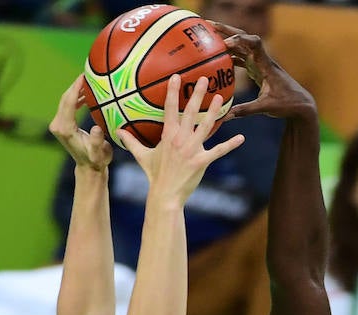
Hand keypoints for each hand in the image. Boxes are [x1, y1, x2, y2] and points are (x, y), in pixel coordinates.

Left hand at [49, 74, 112, 170]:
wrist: (89, 167)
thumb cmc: (97, 160)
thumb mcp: (100, 153)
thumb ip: (97, 141)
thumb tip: (97, 129)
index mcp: (66, 129)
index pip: (68, 102)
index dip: (76, 87)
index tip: (84, 75)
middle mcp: (58, 125)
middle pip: (65, 98)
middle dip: (76, 85)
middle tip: (88, 73)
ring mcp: (58, 124)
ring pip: (65, 100)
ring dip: (76, 90)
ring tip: (89, 82)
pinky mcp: (61, 124)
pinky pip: (68, 105)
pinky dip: (76, 97)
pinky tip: (86, 94)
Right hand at [118, 75, 244, 205]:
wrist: (164, 195)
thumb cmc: (154, 175)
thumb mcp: (142, 156)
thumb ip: (131, 141)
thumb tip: (117, 130)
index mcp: (168, 135)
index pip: (170, 109)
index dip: (174, 92)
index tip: (177, 77)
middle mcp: (180, 139)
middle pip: (190, 113)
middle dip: (197, 94)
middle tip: (204, 79)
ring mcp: (192, 150)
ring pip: (206, 127)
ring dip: (214, 112)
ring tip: (220, 97)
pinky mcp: (202, 162)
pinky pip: (218, 151)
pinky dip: (230, 145)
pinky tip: (241, 138)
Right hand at [212, 26, 314, 119]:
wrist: (300, 104)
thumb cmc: (286, 104)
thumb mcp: (265, 108)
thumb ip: (245, 111)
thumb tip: (225, 116)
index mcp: (266, 65)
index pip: (254, 43)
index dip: (240, 40)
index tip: (225, 44)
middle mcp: (262, 60)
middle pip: (244, 38)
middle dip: (227, 30)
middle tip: (209, 24)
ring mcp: (259, 64)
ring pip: (241, 47)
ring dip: (227, 41)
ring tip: (209, 37)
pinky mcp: (257, 70)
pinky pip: (242, 58)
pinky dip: (230, 56)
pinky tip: (218, 58)